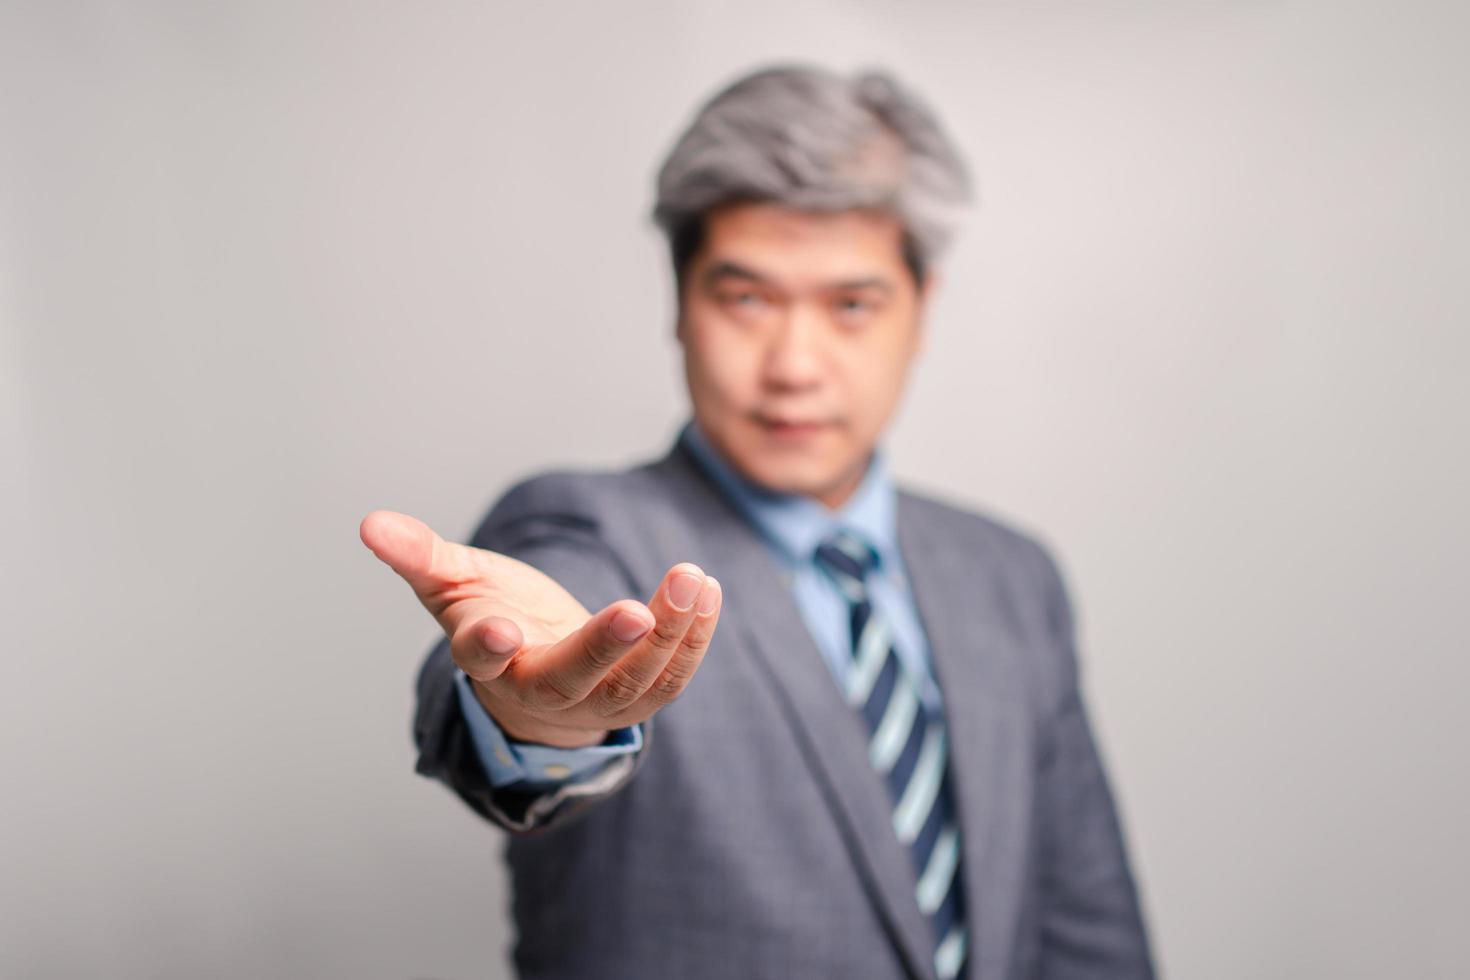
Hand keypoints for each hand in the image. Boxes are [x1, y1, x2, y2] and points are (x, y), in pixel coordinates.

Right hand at [360, 510, 721, 747]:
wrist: (537, 673)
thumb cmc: (493, 616)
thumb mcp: (453, 583)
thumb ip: (419, 555)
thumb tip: (369, 522)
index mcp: (490, 661)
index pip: (483, 659)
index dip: (488, 645)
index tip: (498, 630)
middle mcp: (541, 689)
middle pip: (572, 679)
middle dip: (603, 648)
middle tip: (635, 610)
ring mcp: (595, 702)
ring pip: (634, 681)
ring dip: (669, 634)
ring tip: (692, 580)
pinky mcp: (636, 699)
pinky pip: (670, 678)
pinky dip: (692, 639)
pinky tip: (708, 591)